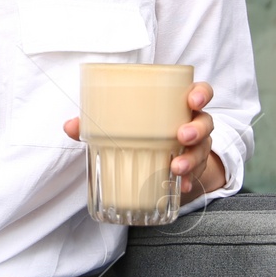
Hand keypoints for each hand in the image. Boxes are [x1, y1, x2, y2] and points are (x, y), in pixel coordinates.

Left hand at [64, 81, 226, 205]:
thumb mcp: (121, 124)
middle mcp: (192, 124)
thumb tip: (70, 125)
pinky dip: (189, 180)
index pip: (200, 92)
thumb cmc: (139, 130)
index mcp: (177, 105)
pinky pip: (197, 174)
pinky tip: (181, 185)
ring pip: (202, 150)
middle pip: (206, 121)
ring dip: (191, 158)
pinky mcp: (194, 169)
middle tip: (182, 136)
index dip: (201, 93)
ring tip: (175, 167)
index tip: (193, 99)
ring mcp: (196, 147)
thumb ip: (95, 123)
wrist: (156, 157)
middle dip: (196, 129)